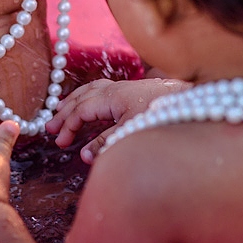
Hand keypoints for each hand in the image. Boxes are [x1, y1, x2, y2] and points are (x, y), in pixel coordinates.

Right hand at [46, 78, 191, 162]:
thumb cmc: (162, 115)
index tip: (60, 142)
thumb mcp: (132, 131)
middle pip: (82, 97)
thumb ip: (107, 143)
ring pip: (91, 90)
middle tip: (50, 128)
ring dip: (75, 100)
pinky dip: (89, 96)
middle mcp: (116, 88)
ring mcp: (125, 87)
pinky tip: (90, 103)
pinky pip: (102, 89)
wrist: (192, 101)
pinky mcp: (134, 90)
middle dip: (65, 112)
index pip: (82, 110)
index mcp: (113, 96)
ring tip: (61, 110)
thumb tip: (84, 155)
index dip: (68, 126)